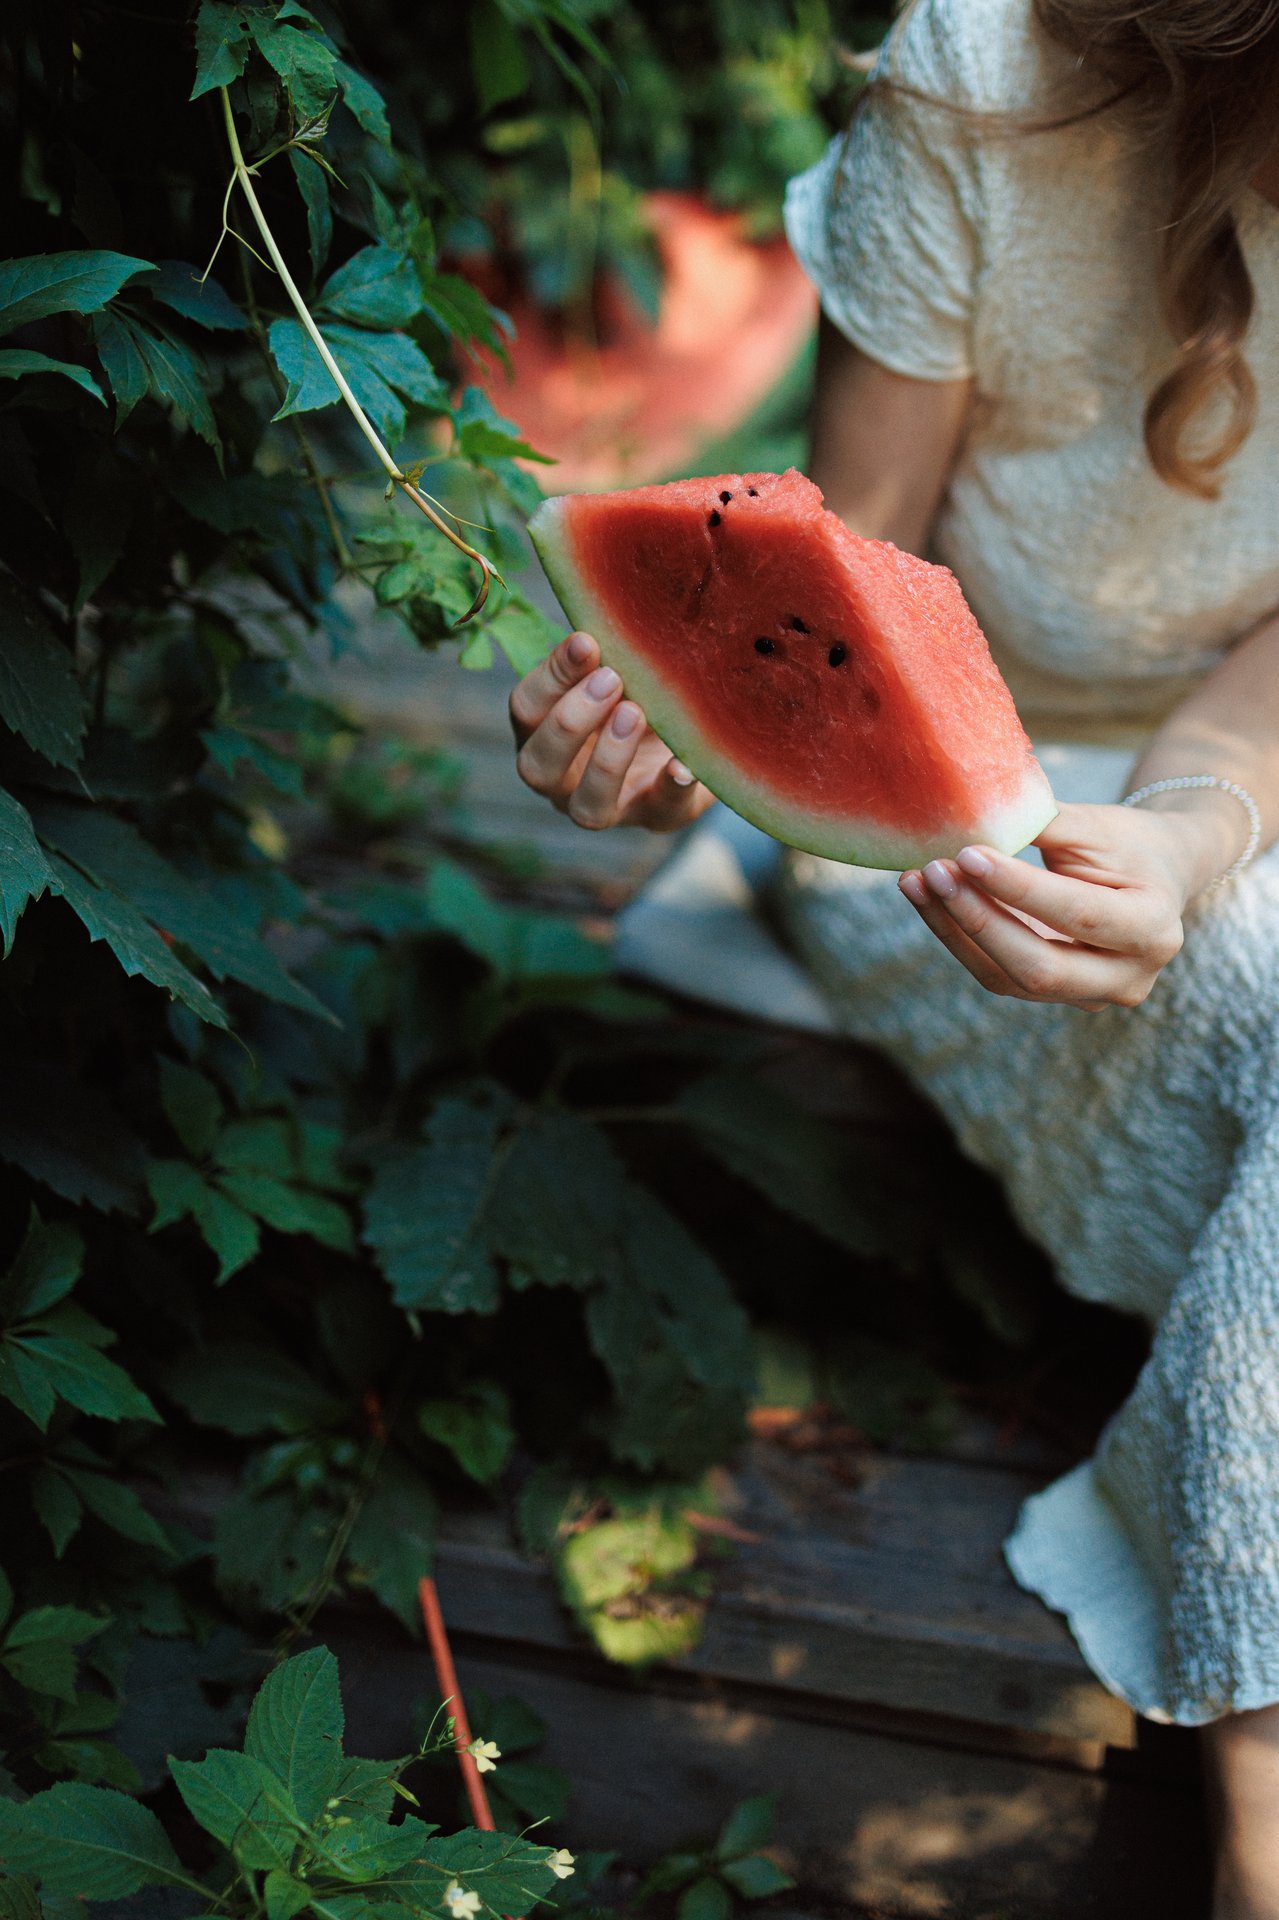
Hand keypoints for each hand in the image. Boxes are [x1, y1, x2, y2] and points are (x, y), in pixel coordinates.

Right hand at [509, 630, 716, 831]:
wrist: (694, 731)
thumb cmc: (639, 688)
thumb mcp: (618, 667)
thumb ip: (602, 651)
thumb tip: (600, 607)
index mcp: (542, 734)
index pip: (525, 710)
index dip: (549, 678)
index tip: (586, 642)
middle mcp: (563, 779)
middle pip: (538, 765)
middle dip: (570, 721)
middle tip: (611, 679)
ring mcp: (608, 807)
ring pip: (587, 808)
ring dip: (608, 759)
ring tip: (637, 713)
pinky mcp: (657, 817)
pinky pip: (661, 812)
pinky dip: (671, 788)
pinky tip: (683, 765)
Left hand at [896, 794, 1239, 1009]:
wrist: (1155, 875)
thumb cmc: (1127, 843)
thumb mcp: (1097, 826)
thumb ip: (1043, 824)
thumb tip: (973, 812)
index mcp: (1154, 928)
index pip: (1078, 914)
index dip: (1019, 888)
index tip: (967, 853)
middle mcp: (1127, 977)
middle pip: (1040, 966)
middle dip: (978, 920)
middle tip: (932, 871)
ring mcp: (1088, 995)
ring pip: (1007, 977)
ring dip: (954, 929)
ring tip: (916, 881)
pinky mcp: (1053, 995)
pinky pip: (995, 973)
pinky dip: (956, 936)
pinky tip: (927, 898)